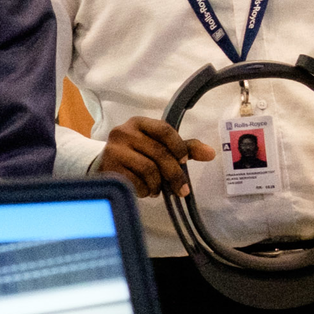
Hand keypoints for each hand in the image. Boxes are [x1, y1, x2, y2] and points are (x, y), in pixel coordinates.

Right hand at [96, 116, 214, 197]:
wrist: (102, 165)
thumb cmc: (136, 154)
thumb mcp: (158, 146)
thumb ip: (183, 148)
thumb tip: (211, 153)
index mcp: (139, 123)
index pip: (164, 130)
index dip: (178, 147)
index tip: (184, 162)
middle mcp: (123, 132)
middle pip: (159, 153)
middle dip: (174, 174)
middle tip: (182, 189)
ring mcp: (114, 149)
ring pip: (148, 169)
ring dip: (158, 184)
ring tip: (157, 190)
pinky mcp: (108, 167)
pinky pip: (135, 181)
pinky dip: (145, 190)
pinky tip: (144, 190)